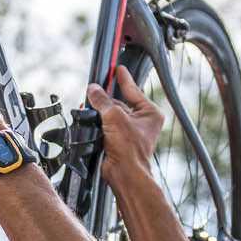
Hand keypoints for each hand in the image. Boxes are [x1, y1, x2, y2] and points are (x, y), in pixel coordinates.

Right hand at [86, 65, 163, 186]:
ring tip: (90, 103)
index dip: (123, 78)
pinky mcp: (119, 141)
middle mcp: (142, 122)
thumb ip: (102, 100)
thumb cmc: (129, 148)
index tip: (117, 68)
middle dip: (106, 97)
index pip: (134, 90)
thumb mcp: (114, 116)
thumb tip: (93, 90)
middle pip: (120, 102)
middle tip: (94, 89)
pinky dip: (98, 122)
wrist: (124, 173)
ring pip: (112, 114)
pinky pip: (107, 126)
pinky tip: (90, 118)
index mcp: (150, 113)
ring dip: (100, 110)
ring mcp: (131, 132)